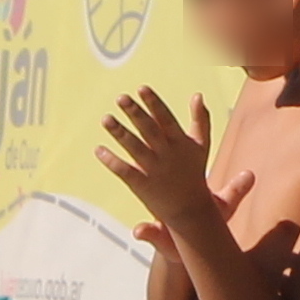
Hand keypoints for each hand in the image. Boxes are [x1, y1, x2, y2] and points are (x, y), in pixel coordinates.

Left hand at [98, 86, 224, 234]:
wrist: (192, 211)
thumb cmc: (194, 174)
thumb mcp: (201, 145)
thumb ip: (200, 120)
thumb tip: (198, 94)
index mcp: (181, 143)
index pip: (165, 118)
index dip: (153, 103)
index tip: (141, 88)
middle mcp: (167, 155)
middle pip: (148, 130)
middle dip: (135, 113)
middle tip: (120, 98)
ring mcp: (154, 170)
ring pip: (134, 148)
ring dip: (119, 133)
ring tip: (105, 118)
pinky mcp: (143, 186)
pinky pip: (125, 171)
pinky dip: (111, 161)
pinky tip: (98, 150)